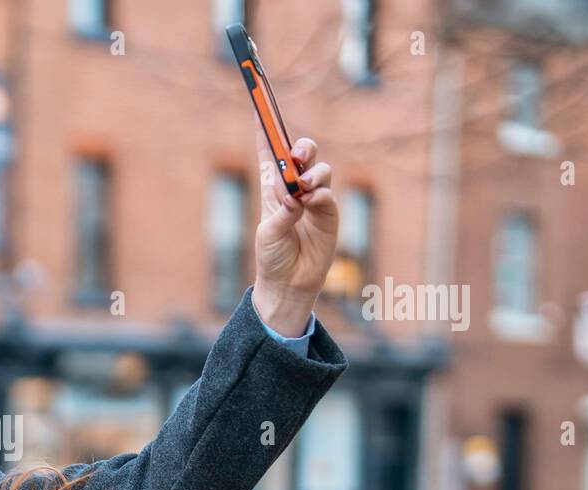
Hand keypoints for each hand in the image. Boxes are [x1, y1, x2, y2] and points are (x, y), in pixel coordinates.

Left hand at [251, 113, 338, 335]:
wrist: (289, 284)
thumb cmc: (272, 257)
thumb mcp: (269, 233)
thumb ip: (282, 212)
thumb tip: (295, 195)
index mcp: (272, 188)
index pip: (270, 154)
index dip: (265, 131)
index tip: (259, 108)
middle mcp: (294, 189)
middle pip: (302, 155)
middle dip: (301, 147)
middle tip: (298, 155)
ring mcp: (314, 200)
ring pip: (320, 170)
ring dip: (313, 173)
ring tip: (303, 187)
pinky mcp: (329, 214)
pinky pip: (328, 194)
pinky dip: (320, 194)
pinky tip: (310, 202)